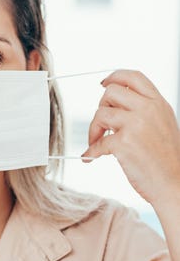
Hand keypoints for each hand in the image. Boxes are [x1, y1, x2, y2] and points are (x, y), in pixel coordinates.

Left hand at [82, 70, 179, 205]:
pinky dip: (90, 151)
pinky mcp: (124, 143)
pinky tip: (90, 157)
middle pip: (111, 92)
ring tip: (96, 141)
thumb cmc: (165, 158)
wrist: (174, 184)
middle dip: (101, 106)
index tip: (103, 84)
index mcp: (158, 103)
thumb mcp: (162, 123)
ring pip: (100, 114)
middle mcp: (148, 110)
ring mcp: (136, 125)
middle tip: (103, 124)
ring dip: (93, 129)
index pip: (133, 76)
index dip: (114, 77)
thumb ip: (143, 109)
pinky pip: (97, 142)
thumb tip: (114, 101)